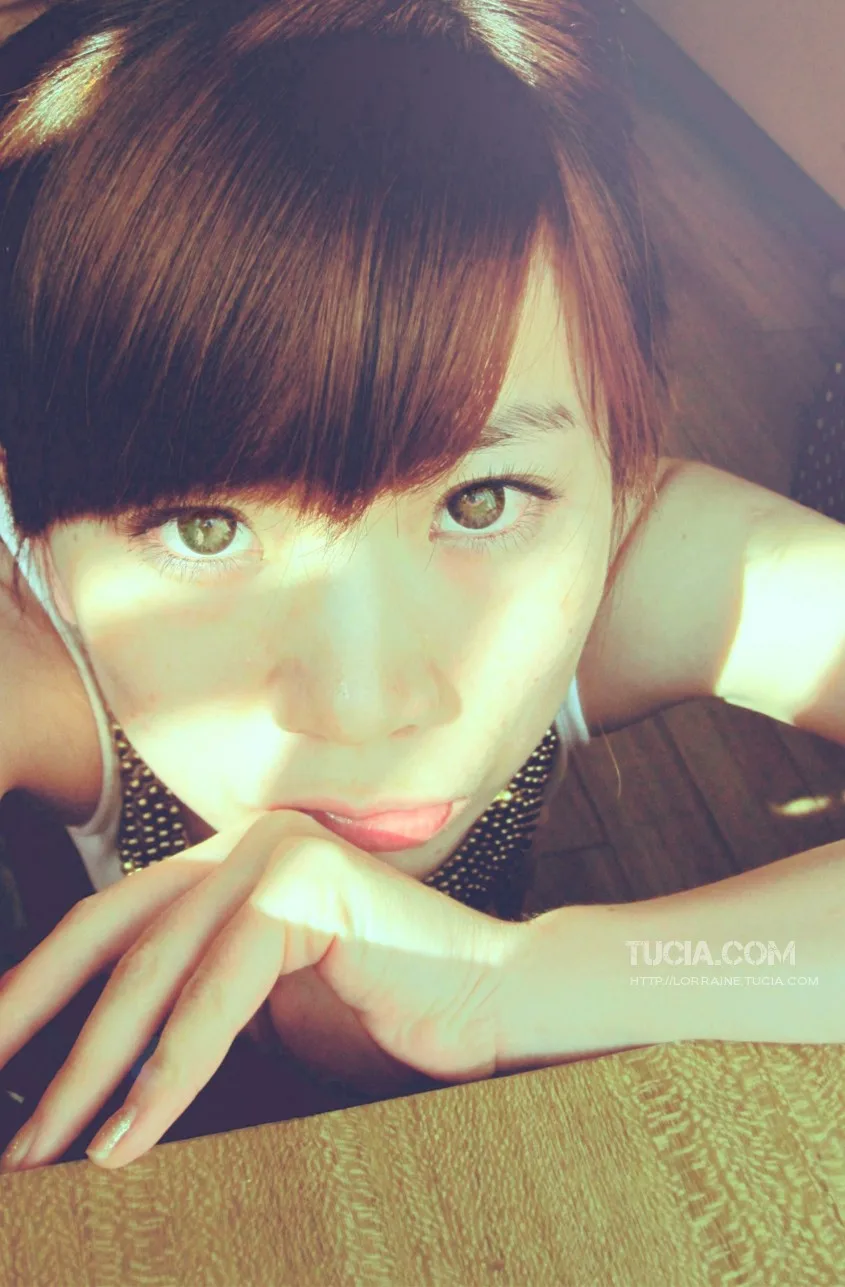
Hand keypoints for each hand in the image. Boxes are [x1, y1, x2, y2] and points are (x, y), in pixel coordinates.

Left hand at [0, 810, 522, 1171]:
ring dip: (91, 1070)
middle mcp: (242, 841)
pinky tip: (128, 1136)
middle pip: (110, 934)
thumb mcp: (258, 1017)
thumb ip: (188, 1015)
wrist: (494, 1012)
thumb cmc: (383, 1021)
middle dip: (33, 1019)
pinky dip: (166, 1073)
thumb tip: (91, 1078)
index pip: (110, 923)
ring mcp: (273, 853)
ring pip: (154, 968)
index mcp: (226, 863)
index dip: (38, 990)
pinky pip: (216, 990)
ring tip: (48, 1152)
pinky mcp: (304, 885)